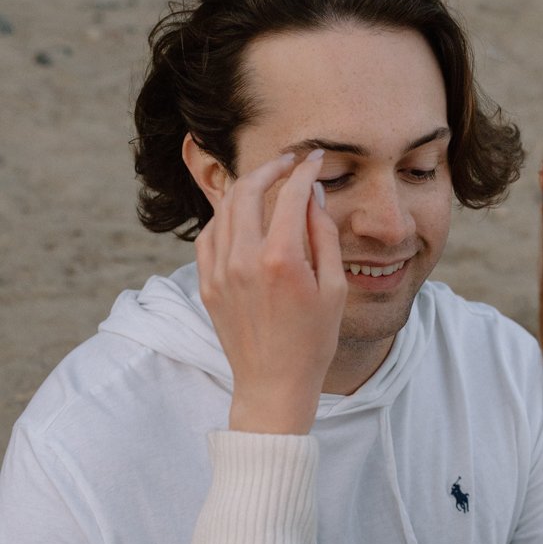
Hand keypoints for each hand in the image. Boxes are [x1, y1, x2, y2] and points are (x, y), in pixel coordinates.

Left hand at [196, 148, 346, 433]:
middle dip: (271, 168)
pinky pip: (210, 234)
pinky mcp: (207, 282)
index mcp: (281, 259)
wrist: (274, 384)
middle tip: (288, 163)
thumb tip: (312, 196)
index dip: (304, 170)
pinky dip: (226, 217)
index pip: (290, 194)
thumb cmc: (313, 341)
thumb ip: (323, 236)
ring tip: (267, 183)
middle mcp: (245, 259)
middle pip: (250, 189)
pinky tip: (243, 217)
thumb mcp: (334, 289)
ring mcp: (220, 270)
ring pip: (226, 207)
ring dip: (247, 187)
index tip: (315, 159)